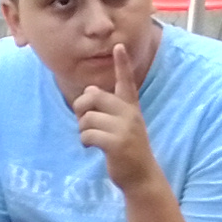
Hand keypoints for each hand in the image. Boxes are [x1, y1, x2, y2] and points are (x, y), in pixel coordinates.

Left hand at [70, 43, 160, 196]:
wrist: (141, 176)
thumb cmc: (126, 149)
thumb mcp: (121, 126)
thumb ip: (107, 109)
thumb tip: (89, 93)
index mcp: (131, 107)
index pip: (126, 82)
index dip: (122, 64)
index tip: (118, 45)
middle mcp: (130, 114)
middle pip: (93, 96)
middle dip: (80, 108)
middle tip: (84, 122)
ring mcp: (125, 128)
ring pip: (88, 117)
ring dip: (82, 129)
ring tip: (90, 138)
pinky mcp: (117, 143)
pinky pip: (88, 133)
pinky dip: (84, 141)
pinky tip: (90, 147)